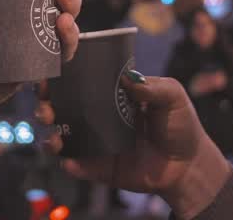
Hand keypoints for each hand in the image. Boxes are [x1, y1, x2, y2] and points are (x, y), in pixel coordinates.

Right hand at [38, 73, 230, 218]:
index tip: (52, 65)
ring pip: (61, 134)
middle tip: (45, 100)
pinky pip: (76, 164)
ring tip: (52, 127)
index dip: (63, 72)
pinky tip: (68, 158)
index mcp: (111, 93)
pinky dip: (68, 161)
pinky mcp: (98, 166)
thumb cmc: (180, 125)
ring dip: (49, 130)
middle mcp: (97, 115)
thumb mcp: (173, 96)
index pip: (81, 78)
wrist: (187, 166)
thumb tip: (129, 78)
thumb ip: (153, 86)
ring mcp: (95, 141)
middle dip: (46, 100)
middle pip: (62, 105)